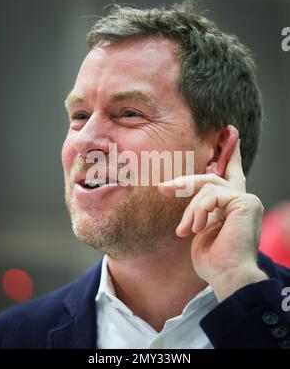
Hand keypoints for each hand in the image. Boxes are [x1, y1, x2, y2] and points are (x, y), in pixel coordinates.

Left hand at [158, 140, 267, 301]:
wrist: (226, 276)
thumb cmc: (213, 260)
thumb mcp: (201, 230)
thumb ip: (201, 211)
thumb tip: (192, 203)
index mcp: (234, 206)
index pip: (232, 175)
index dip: (230, 156)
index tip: (230, 134)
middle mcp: (243, 200)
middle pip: (210, 177)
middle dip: (185, 182)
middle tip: (163, 188)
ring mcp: (246, 200)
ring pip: (207, 186)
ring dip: (190, 210)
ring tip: (185, 231)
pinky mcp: (245, 202)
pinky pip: (211, 195)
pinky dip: (198, 211)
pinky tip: (197, 229)